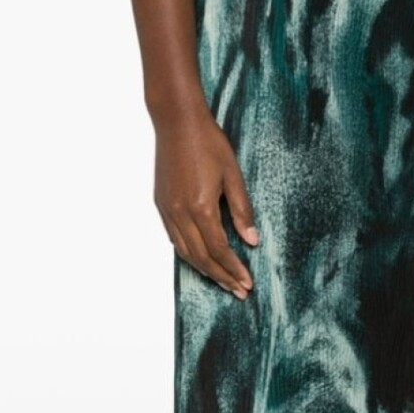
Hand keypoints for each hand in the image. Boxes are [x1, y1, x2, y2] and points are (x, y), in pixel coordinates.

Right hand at [154, 105, 259, 297]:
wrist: (176, 121)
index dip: (234, 269)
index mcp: (201, 207)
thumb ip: (242, 210)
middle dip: (222, 277)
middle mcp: (180, 213)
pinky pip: (175, 239)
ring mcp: (168, 210)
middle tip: (239, 291)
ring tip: (224, 281)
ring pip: (186, 252)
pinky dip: (190, 254)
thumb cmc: (208, 142)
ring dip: (205, 270)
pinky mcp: (162, 204)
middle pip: (202, 258)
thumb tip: (252, 241)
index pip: (219, 250)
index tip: (247, 283)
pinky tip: (202, 260)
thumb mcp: (233, 175)